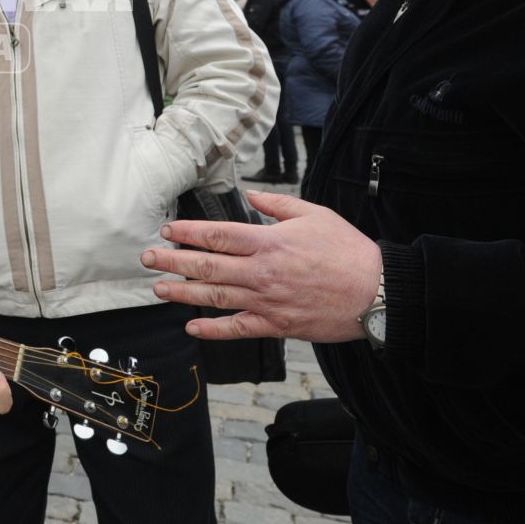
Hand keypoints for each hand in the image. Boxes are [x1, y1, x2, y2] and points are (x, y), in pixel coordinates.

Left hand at [140, 190, 381, 343]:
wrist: (376, 292)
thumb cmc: (349, 251)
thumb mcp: (314, 214)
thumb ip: (277, 205)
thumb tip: (250, 194)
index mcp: (269, 242)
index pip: (217, 235)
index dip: (187, 232)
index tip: (167, 230)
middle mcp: (262, 272)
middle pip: (206, 266)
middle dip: (172, 262)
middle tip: (147, 259)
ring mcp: (267, 301)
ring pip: (214, 297)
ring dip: (182, 293)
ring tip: (159, 288)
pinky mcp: (277, 325)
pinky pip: (237, 329)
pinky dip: (212, 330)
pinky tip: (191, 328)